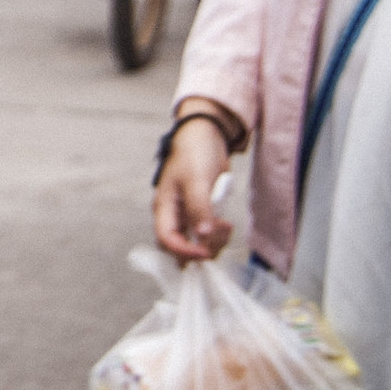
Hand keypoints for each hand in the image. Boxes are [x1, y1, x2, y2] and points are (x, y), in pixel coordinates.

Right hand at [153, 110, 237, 262]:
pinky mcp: (203, 214)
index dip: (184, 251)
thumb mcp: (195, 180)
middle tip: (220, 237)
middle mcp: (174, 215)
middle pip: (181, 248)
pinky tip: (226, 223)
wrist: (208, 137)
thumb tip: (202, 236)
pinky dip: (219, 235)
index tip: (206, 252)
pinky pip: (209, 234)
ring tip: (226, 226)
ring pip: (197, 244)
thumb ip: (198, 209)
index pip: (166, 240)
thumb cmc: (194, 153)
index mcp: (164, 207)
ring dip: (214, 243)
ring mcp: (189, 215)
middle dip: (201, 250)